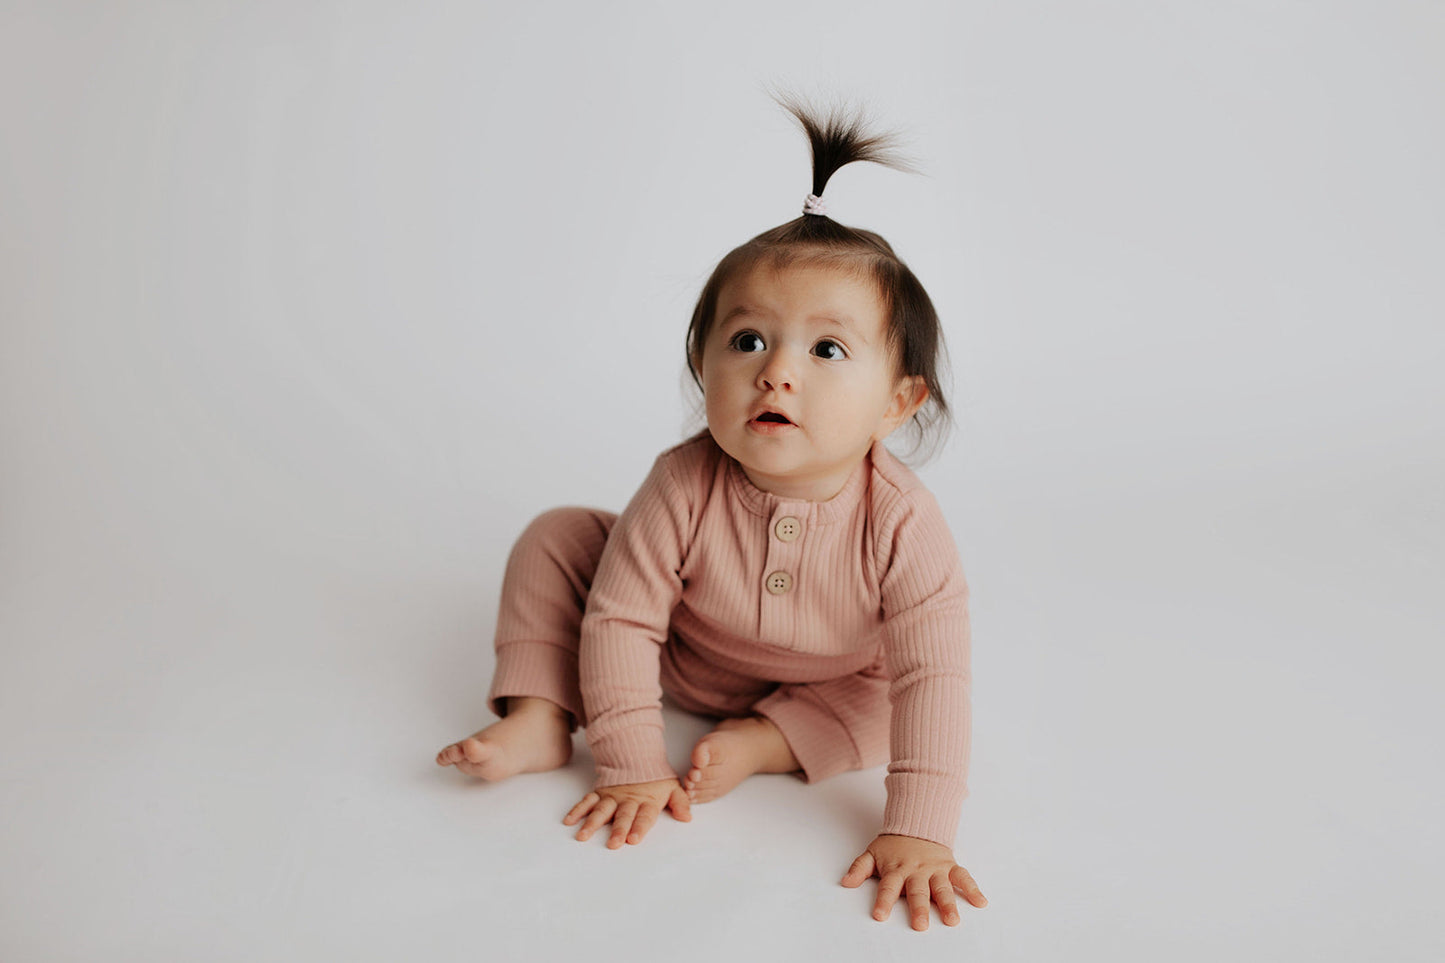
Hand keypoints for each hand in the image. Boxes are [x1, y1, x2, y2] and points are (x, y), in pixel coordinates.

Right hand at [563, 779, 691, 848]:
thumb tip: (687, 817)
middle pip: (622, 816)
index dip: (639, 827)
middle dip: (618, 830)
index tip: (634, 840)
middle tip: (613, 844)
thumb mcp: (673, 788)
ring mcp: (612, 796)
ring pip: (601, 810)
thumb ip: (681, 803)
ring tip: (582, 836)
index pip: (644, 816)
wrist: (637, 756)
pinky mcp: (599, 793)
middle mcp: (628, 800)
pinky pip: (587, 801)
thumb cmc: (656, 779)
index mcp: (647, 801)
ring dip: (591, 823)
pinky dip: (577, 810)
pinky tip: (569, 821)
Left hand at [841, 834, 987, 930]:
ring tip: (952, 920)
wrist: (917, 824)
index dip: (883, 901)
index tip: (880, 916)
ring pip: (942, 887)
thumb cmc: (894, 846)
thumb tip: (845, 882)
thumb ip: (859, 868)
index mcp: (896, 869)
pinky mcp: (950, 866)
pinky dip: (972, 889)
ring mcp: (935, 869)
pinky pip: (963, 877)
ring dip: (948, 903)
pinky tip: (981, 902)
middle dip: (919, 908)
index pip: (888, 887)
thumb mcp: (872, 853)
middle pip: (917, 891)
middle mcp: (916, 871)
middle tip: (920, 925)